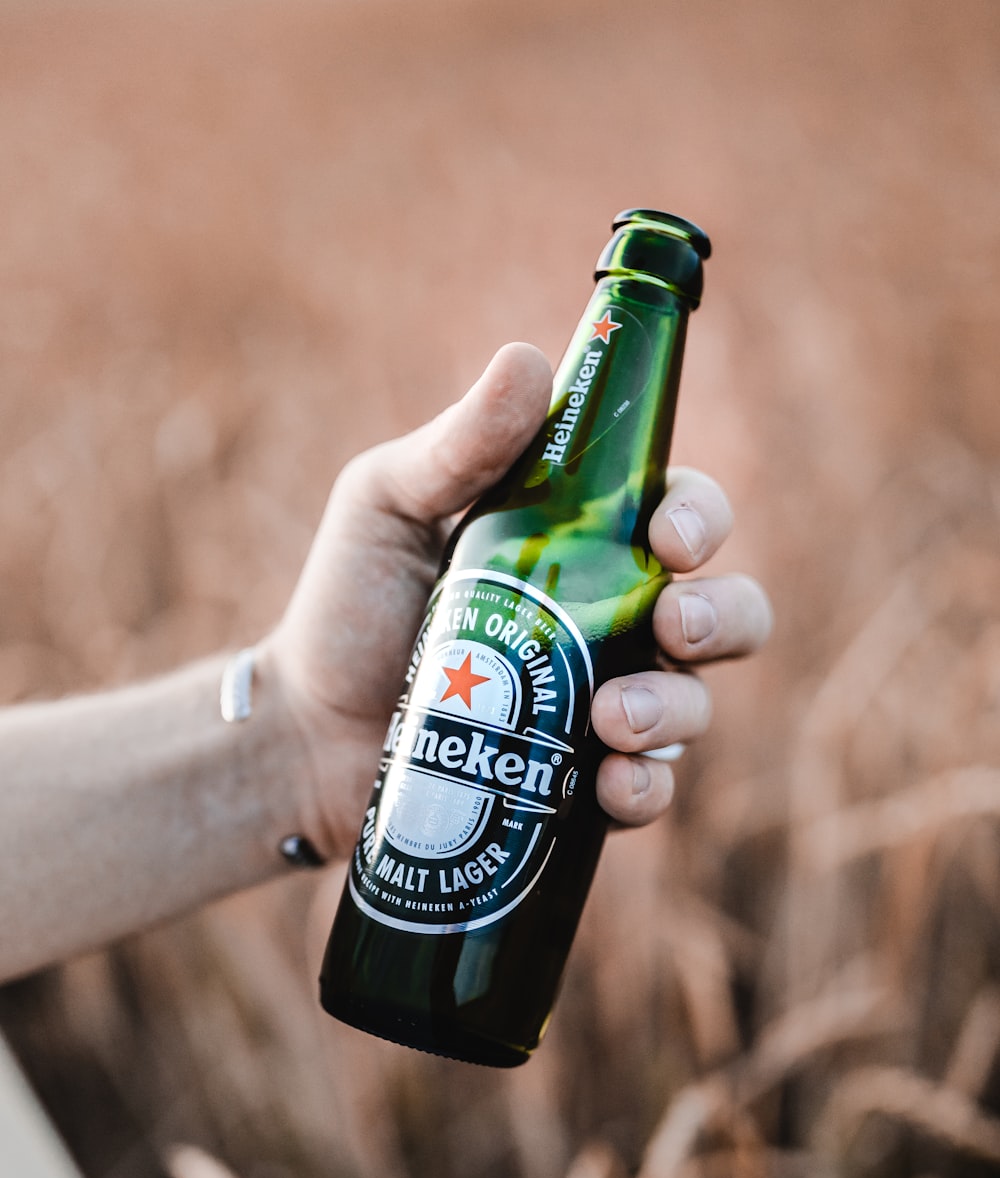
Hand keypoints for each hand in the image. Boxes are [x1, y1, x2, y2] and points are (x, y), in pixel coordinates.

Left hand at [262, 344, 771, 857]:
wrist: (303, 732)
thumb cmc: (347, 605)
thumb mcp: (388, 505)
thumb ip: (457, 445)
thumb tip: (530, 360)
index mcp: (583, 546)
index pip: (679, 518)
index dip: (700, 518)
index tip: (669, 534)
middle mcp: (611, 625)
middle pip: (725, 612)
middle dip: (722, 616)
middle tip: (671, 623)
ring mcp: (604, 709)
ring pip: (696, 706)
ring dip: (676, 710)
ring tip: (611, 719)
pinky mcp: (580, 786)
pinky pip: (650, 791)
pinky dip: (646, 790)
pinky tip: (612, 785)